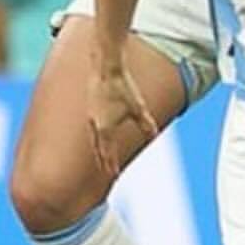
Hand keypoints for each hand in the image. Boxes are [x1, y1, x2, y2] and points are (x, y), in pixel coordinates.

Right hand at [90, 62, 157, 181]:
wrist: (105, 69)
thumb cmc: (122, 88)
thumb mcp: (138, 108)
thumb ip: (145, 123)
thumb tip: (154, 134)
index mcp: (105, 129)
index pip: (108, 153)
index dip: (111, 164)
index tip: (114, 175)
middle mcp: (95, 125)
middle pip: (98, 148)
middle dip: (103, 160)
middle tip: (106, 171)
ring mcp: (91, 116)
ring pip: (94, 137)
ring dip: (98, 148)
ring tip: (102, 155)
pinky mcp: (91, 106)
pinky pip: (93, 126)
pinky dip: (97, 135)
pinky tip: (100, 132)